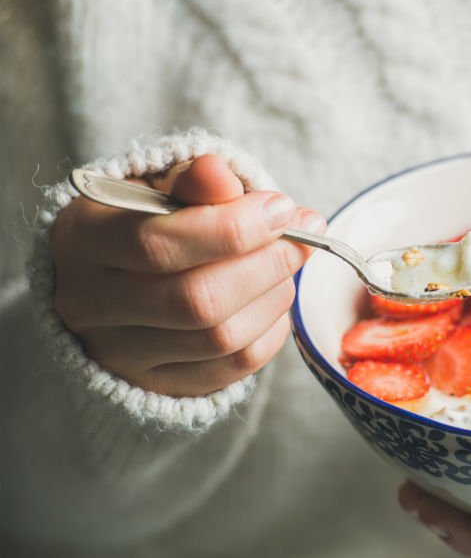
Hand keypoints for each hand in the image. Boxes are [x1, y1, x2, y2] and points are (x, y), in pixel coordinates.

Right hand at [50, 155, 324, 396]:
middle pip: (197, 300)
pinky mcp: (158, 383)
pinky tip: (272, 300)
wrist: (116, 279)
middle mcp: (90, 304)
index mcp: (83, 240)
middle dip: (265, 266)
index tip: (283, 208)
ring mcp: (120, 353)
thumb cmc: (148, 221)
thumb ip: (194, 181)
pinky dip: (270, 330)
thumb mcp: (162, 187)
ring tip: (287, 266)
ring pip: (220, 337)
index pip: (159, 244)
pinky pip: (234, 366)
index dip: (234, 228)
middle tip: (300, 240)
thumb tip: (221, 173)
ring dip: (273, 297)